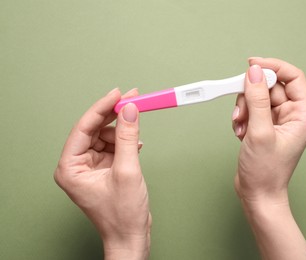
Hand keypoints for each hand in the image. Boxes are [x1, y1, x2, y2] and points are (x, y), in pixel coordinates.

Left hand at [54, 88, 150, 259]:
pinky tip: (136, 146)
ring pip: (106, 136)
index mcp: (70, 167)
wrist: (131, 236)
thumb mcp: (127, 171)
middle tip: (133, 100)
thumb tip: (130, 110)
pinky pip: (114, 146)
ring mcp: (91, 167)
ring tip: (137, 136)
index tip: (118, 94)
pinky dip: (126, 144)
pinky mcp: (104, 169)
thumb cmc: (122, 215)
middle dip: (115, 116)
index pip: (84, 128)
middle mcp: (77, 166)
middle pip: (95, 129)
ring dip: (124, 133)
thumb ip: (128, 137)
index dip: (102, 108)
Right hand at [232, 58, 305, 259]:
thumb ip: (257, 100)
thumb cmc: (266, 171)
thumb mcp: (260, 132)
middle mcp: (291, 115)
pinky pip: (251, 109)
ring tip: (241, 126)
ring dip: (244, 108)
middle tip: (242, 107)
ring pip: (257, 97)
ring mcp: (276, 121)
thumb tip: (254, 72)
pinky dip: (242, 117)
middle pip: (270, 86)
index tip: (252, 64)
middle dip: (251, 95)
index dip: (273, 67)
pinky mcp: (263, 127)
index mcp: (302, 114)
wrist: (258, 194)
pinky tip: (241, 132)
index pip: (292, 77)